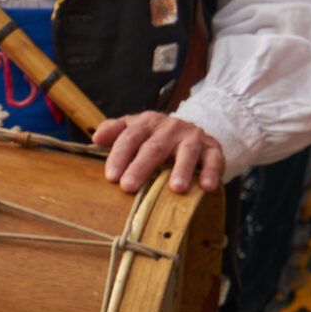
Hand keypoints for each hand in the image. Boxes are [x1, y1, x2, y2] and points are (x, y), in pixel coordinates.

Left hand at [91, 111, 225, 194]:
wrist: (192, 132)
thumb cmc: (157, 138)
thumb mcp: (135, 130)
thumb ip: (115, 132)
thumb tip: (96, 137)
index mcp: (148, 123)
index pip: (131, 136)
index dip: (120, 155)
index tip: (111, 177)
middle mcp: (171, 128)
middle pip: (155, 146)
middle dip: (142, 167)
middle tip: (129, 186)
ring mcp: (193, 137)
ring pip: (187, 152)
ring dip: (181, 169)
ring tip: (176, 188)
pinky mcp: (213, 148)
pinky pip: (214, 159)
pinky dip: (212, 172)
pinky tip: (207, 186)